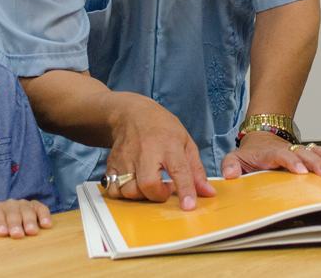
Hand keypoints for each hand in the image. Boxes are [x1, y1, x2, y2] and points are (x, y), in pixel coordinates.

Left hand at [0, 199, 51, 237]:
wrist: (7, 222)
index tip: (2, 233)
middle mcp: (9, 204)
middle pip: (12, 212)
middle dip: (15, 223)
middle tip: (17, 235)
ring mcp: (23, 204)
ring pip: (26, 210)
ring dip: (30, 221)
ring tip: (32, 232)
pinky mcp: (35, 206)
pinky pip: (41, 208)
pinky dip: (44, 215)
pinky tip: (46, 225)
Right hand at [104, 93, 216, 210]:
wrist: (132, 113)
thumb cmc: (162, 128)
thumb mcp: (186, 142)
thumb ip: (197, 170)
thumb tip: (208, 192)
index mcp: (169, 144)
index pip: (179, 170)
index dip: (185, 189)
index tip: (189, 206)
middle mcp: (146, 151)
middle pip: (149, 184)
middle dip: (158, 195)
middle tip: (165, 189)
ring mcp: (126, 157)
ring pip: (129, 189)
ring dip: (142, 195)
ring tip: (150, 185)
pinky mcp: (112, 162)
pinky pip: (114, 189)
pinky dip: (123, 193)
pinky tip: (133, 184)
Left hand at [220, 131, 320, 180]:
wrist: (261, 139)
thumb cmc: (250, 154)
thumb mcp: (235, 158)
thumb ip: (230, 165)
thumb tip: (229, 175)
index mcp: (271, 153)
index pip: (281, 155)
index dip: (290, 161)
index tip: (299, 171)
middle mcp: (290, 150)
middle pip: (305, 154)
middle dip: (317, 164)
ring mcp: (302, 151)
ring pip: (320, 151)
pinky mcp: (312, 155)